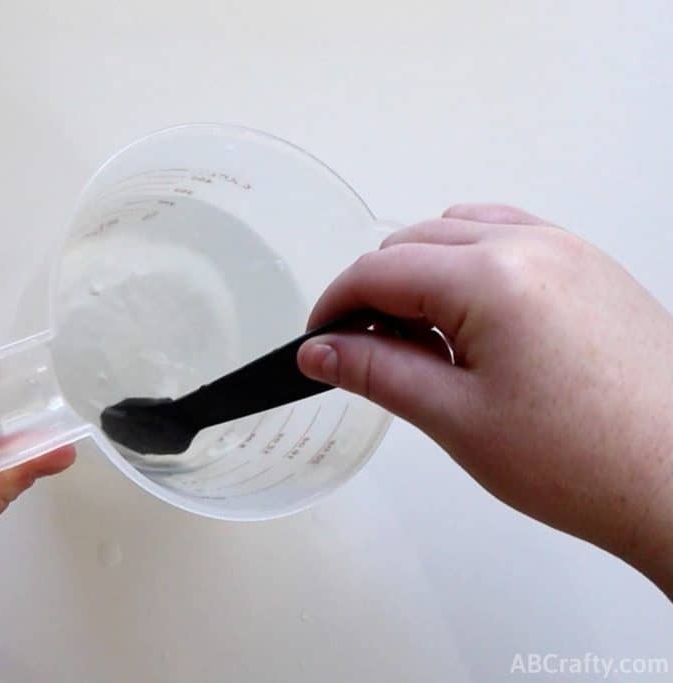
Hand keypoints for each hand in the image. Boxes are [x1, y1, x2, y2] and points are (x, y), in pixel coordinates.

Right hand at [298, 204, 672, 596]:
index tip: (318, 343)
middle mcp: (532, 244)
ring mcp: (568, 250)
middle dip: (375, 291)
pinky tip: (471, 322)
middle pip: (414, 242)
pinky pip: (509, 239)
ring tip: (421, 341)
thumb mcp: (455, 418)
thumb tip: (322, 351)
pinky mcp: (591, 268)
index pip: (379, 270)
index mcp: (492, 276)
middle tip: (364, 353)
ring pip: (459, 232)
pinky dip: (470, 266)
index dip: (335, 306)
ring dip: (422, 273)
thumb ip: (376, 372)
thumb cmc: (586, 460)